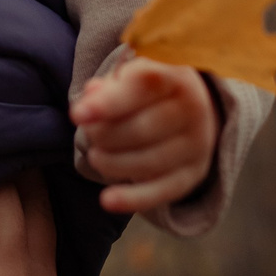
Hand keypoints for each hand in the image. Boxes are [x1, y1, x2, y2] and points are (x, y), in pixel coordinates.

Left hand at [71, 57, 216, 213]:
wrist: (189, 110)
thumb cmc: (147, 91)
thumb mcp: (130, 76)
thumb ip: (109, 85)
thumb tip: (92, 94)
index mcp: (177, 75)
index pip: (142, 86)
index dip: (109, 102)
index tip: (77, 115)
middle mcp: (194, 109)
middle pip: (140, 129)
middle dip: (103, 135)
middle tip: (89, 133)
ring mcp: (197, 145)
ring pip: (147, 162)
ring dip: (110, 163)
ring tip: (96, 156)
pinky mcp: (192, 175)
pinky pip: (160, 191)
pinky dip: (132, 198)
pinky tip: (107, 200)